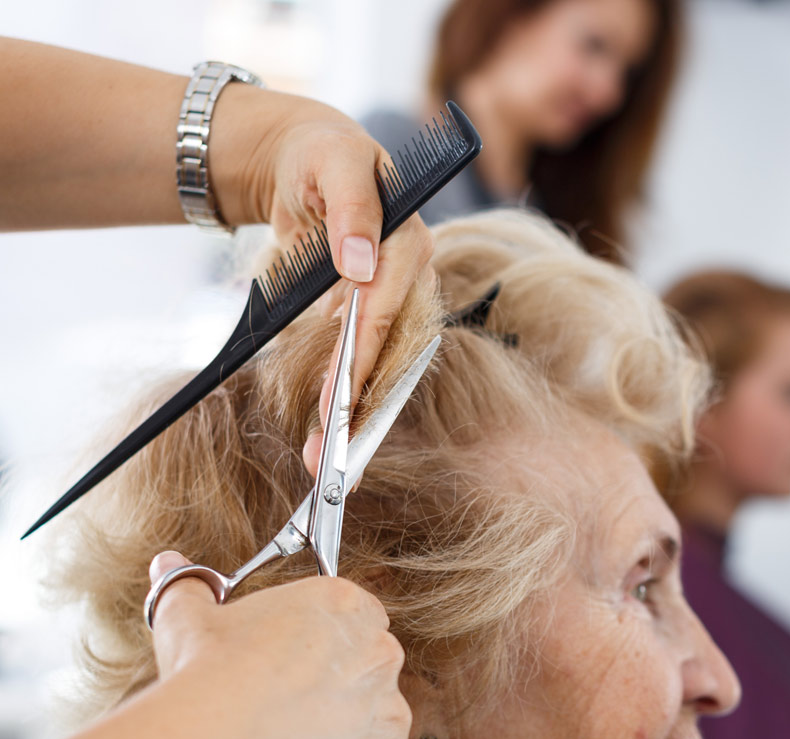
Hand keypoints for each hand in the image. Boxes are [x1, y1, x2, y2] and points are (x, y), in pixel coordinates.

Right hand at [148, 552, 410, 738]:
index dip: (322, 642)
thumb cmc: (208, 674)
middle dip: (336, 688)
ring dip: (344, 737)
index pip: (356, 614)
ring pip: (376, 724)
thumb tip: (167, 563)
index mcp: (342, 604)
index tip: (290, 661)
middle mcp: (379, 652)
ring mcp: (391, 710)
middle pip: (370, 668)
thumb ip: (189, 587)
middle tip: (284, 709)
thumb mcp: (187, 617)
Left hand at [210, 88, 432, 475]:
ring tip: (323, 458)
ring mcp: (395, 303)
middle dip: (360, 407)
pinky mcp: (374, 318)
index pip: (385, 311)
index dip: (360, 359)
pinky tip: (330, 436)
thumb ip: (352, 206)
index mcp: (411, 244)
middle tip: (330, 454)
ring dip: (356, 419)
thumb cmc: (321, 158)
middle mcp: (413, 281)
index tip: (335, 401)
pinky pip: (366, 367)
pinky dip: (349, 403)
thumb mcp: (332, 162)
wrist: (305, 163)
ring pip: (382, 370)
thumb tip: (359, 261)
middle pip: (391, 355)